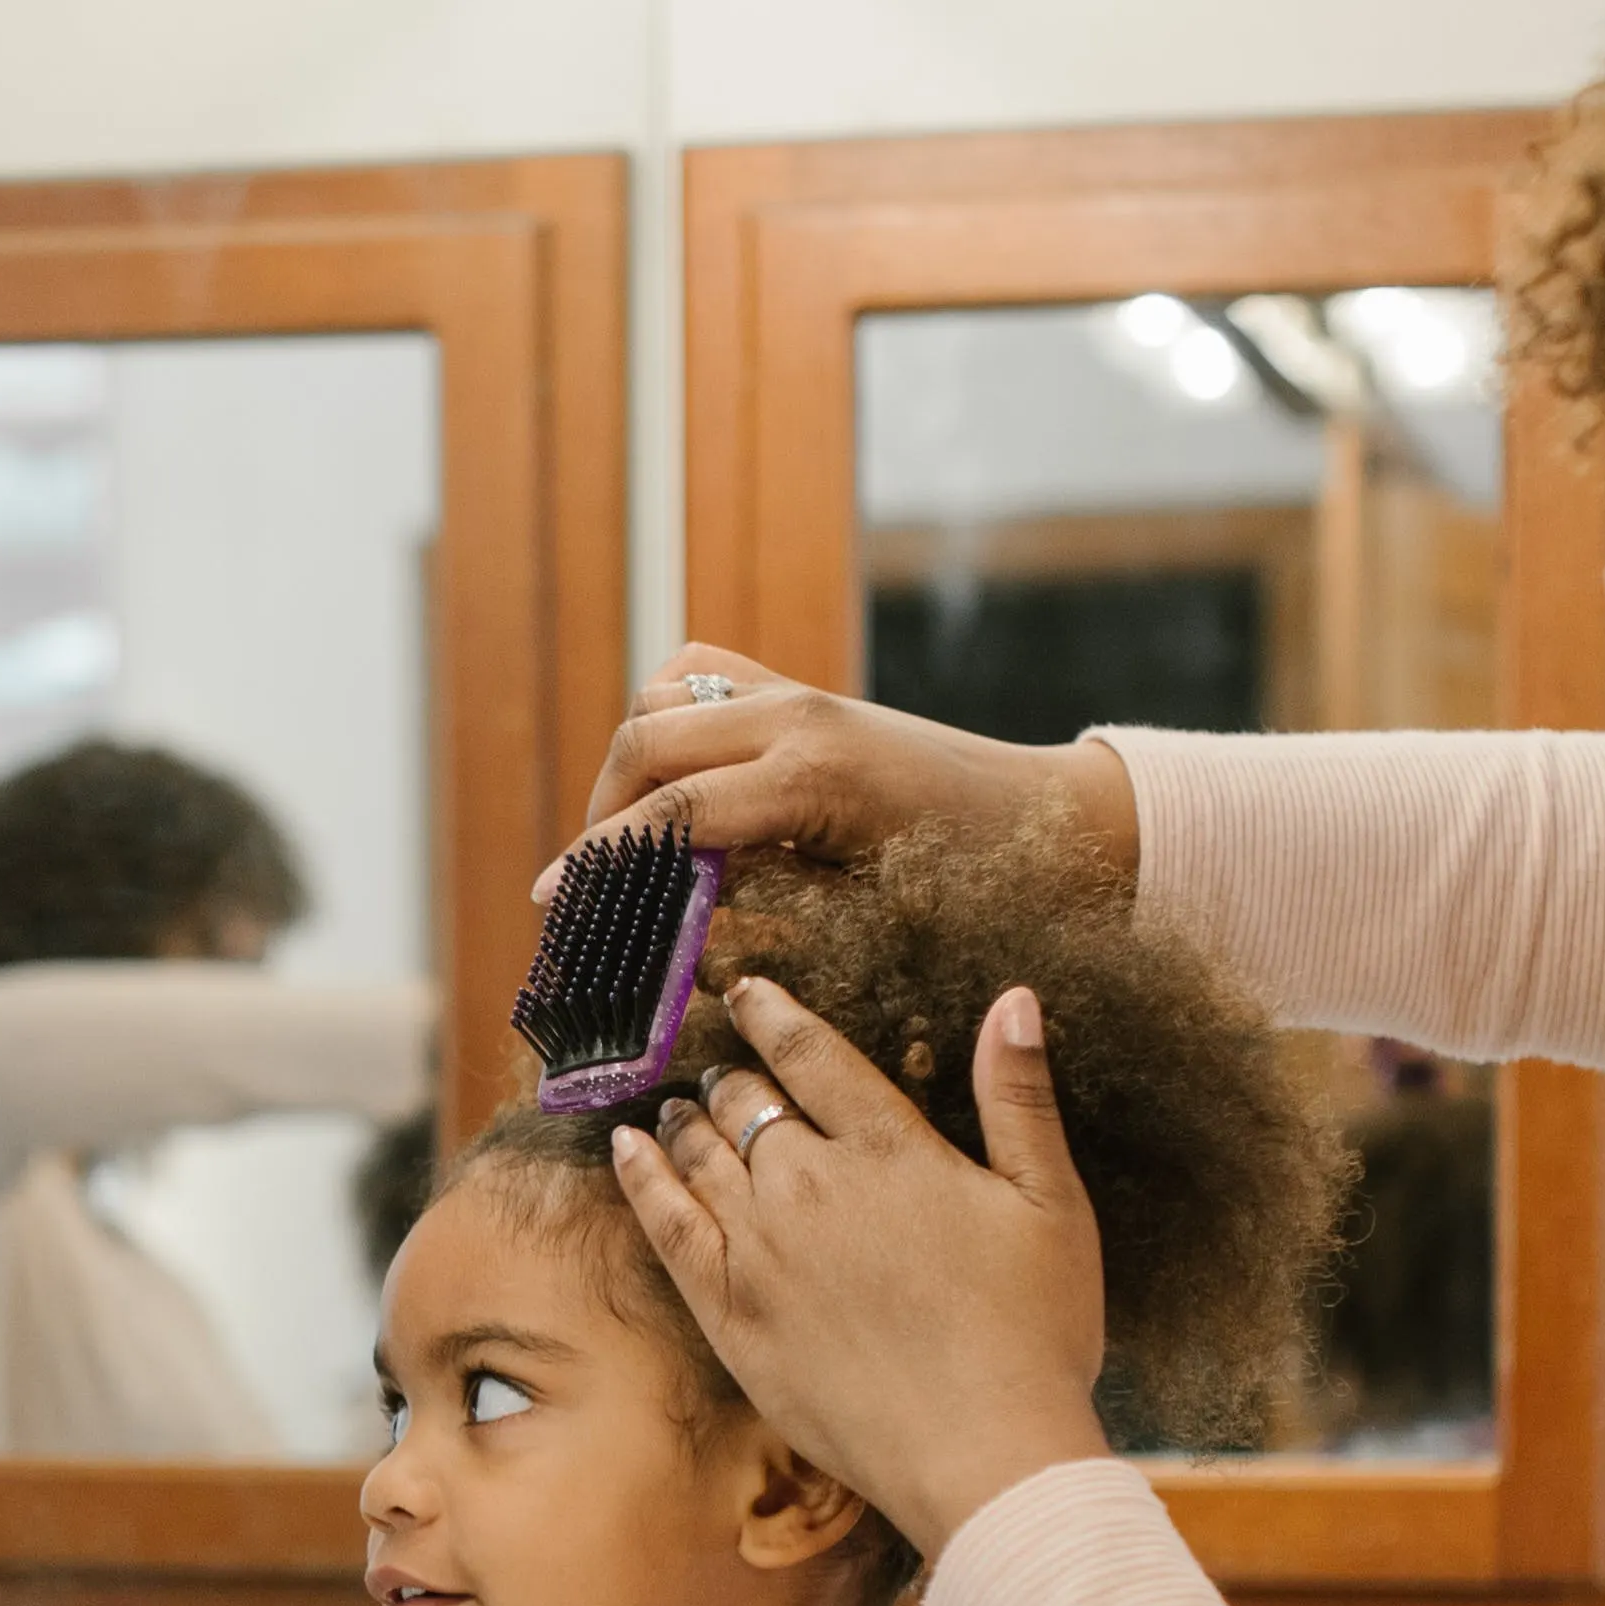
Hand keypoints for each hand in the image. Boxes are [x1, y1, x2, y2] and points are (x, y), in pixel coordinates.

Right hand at [569, 648, 1139, 898]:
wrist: (1054, 820)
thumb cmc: (975, 888)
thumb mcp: (866, 921)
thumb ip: (762, 915)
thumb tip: (674, 929)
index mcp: (815, 773)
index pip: (672, 811)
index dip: (600, 859)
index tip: (550, 900)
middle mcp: (799, 714)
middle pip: (649, 741)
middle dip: (601, 816)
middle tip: (579, 888)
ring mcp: (802, 692)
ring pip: (665, 698)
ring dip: (629, 766)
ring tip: (623, 841)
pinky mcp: (805, 691)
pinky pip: (703, 676)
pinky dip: (667, 719)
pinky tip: (668, 779)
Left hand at [607, 973, 1110, 1554]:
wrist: (982, 1454)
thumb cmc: (1033, 1333)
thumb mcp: (1052, 1204)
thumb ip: (1021, 1097)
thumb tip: (1014, 998)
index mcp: (890, 1147)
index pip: (812, 1054)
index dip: (774, 1013)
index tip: (747, 991)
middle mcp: (810, 1186)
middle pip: (747, 1104)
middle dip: (734, 1078)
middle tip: (724, 1070)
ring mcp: (760, 1251)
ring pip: (701, 1157)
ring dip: (686, 1120)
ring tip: (676, 1104)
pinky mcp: (730, 1314)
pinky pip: (666, 1227)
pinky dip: (642, 1178)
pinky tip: (628, 1150)